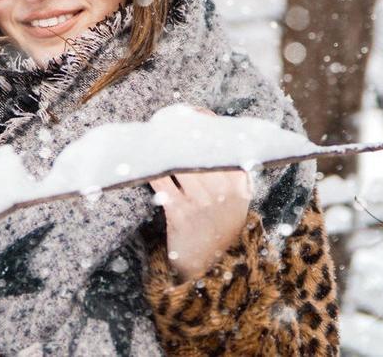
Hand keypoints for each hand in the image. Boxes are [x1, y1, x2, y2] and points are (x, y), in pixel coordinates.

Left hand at [148, 110, 253, 282]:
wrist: (211, 270)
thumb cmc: (220, 228)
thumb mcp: (237, 201)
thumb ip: (233, 174)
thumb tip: (210, 135)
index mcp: (239, 184)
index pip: (223, 144)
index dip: (205, 123)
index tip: (189, 112)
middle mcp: (224, 192)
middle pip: (199, 150)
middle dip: (179, 130)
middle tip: (164, 117)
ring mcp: (202, 203)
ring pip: (180, 163)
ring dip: (164, 147)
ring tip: (151, 135)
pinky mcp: (180, 215)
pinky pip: (163, 183)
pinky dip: (152, 169)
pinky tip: (143, 161)